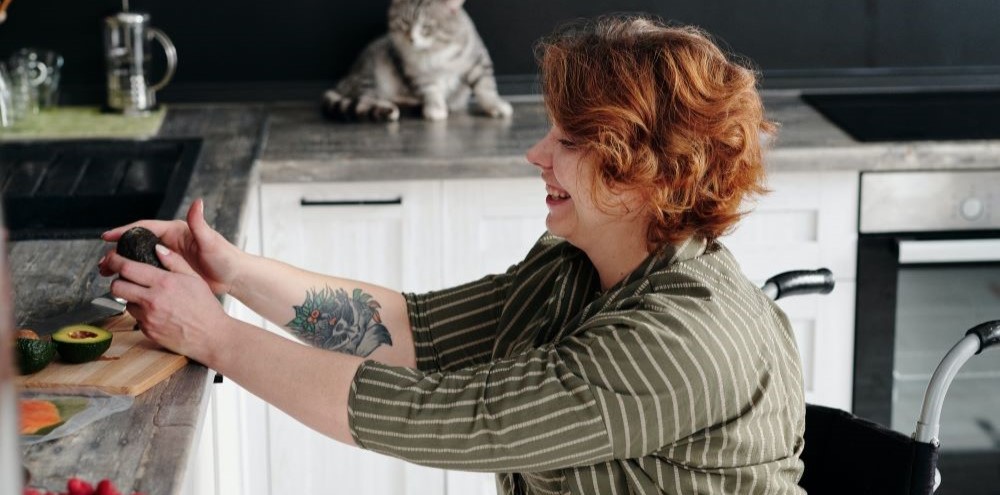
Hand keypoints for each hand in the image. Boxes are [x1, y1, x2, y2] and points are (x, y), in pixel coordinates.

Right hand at [99, 198, 241, 294]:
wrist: (234, 277)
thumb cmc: (226, 257)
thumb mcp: (210, 241)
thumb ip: (200, 223)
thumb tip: (197, 202)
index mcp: (176, 231)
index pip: (144, 227)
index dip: (124, 231)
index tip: (107, 236)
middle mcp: (170, 242)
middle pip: (137, 243)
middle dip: (118, 251)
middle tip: (103, 261)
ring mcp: (170, 257)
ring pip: (139, 258)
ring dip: (123, 264)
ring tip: (107, 273)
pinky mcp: (171, 270)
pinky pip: (148, 271)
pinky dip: (135, 275)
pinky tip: (125, 284)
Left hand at [103, 242, 230, 362]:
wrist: (211, 336)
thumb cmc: (206, 308)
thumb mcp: (195, 278)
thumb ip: (175, 261)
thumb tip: (158, 249)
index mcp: (164, 283)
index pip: (127, 268)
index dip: (115, 260)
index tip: (113, 258)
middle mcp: (152, 301)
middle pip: (116, 286)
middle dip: (117, 280)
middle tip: (125, 279)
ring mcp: (148, 318)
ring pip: (126, 303)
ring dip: (132, 298)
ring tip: (149, 298)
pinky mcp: (147, 332)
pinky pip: (136, 318)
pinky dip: (142, 313)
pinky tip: (158, 312)